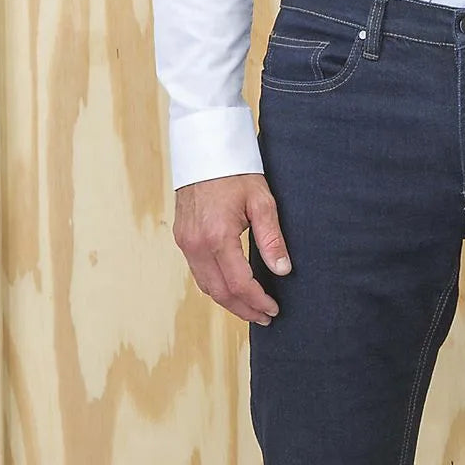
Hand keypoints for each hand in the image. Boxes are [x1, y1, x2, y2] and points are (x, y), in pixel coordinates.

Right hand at [172, 172, 291, 324]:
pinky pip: (197, 272)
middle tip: (265, 317)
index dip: (257, 301)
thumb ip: (271, 238)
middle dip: (243, 309)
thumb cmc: (236, 171)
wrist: (205, 148)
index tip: (273, 309)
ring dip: (228, 301)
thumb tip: (282, 270)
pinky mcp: (182, 238)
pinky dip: (215, 286)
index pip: (239, 284)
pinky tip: (230, 287)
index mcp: (217, 237)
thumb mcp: (261, 200)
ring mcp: (185, 242)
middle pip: (220, 293)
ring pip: (206, 286)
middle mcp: (196, 244)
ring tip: (250, 308)